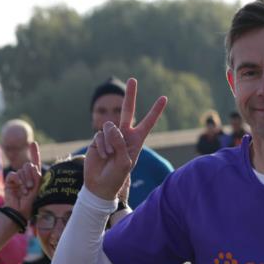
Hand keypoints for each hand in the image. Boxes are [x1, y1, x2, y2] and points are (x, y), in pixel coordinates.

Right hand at [4, 142, 41, 219]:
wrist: (20, 211)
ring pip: (22, 170)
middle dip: (31, 176)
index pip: (34, 162)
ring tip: (26, 191)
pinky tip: (19, 187)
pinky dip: (17, 180)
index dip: (34, 153)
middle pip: (29, 165)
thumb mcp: (38, 187)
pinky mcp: (9, 181)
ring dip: (25, 180)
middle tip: (31, 187)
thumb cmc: (31, 201)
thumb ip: (36, 175)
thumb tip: (32, 165)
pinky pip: (14, 174)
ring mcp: (17, 178)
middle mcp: (25, 176)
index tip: (33, 143)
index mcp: (34, 177)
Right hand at [84, 78, 166, 199]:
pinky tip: (102, 155)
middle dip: (130, 95)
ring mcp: (111, 136)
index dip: (155, 111)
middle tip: (133, 79)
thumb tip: (111, 127)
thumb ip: (119, 143)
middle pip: (128, 111)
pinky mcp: (99, 138)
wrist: (100, 184)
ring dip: (109, 143)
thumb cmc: (116, 176)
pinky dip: (101, 145)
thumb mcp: (124, 162)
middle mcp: (124, 135)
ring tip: (110, 156)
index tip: (164, 98)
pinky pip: (100, 135)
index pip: (148, 123)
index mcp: (137, 140)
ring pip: (110, 128)